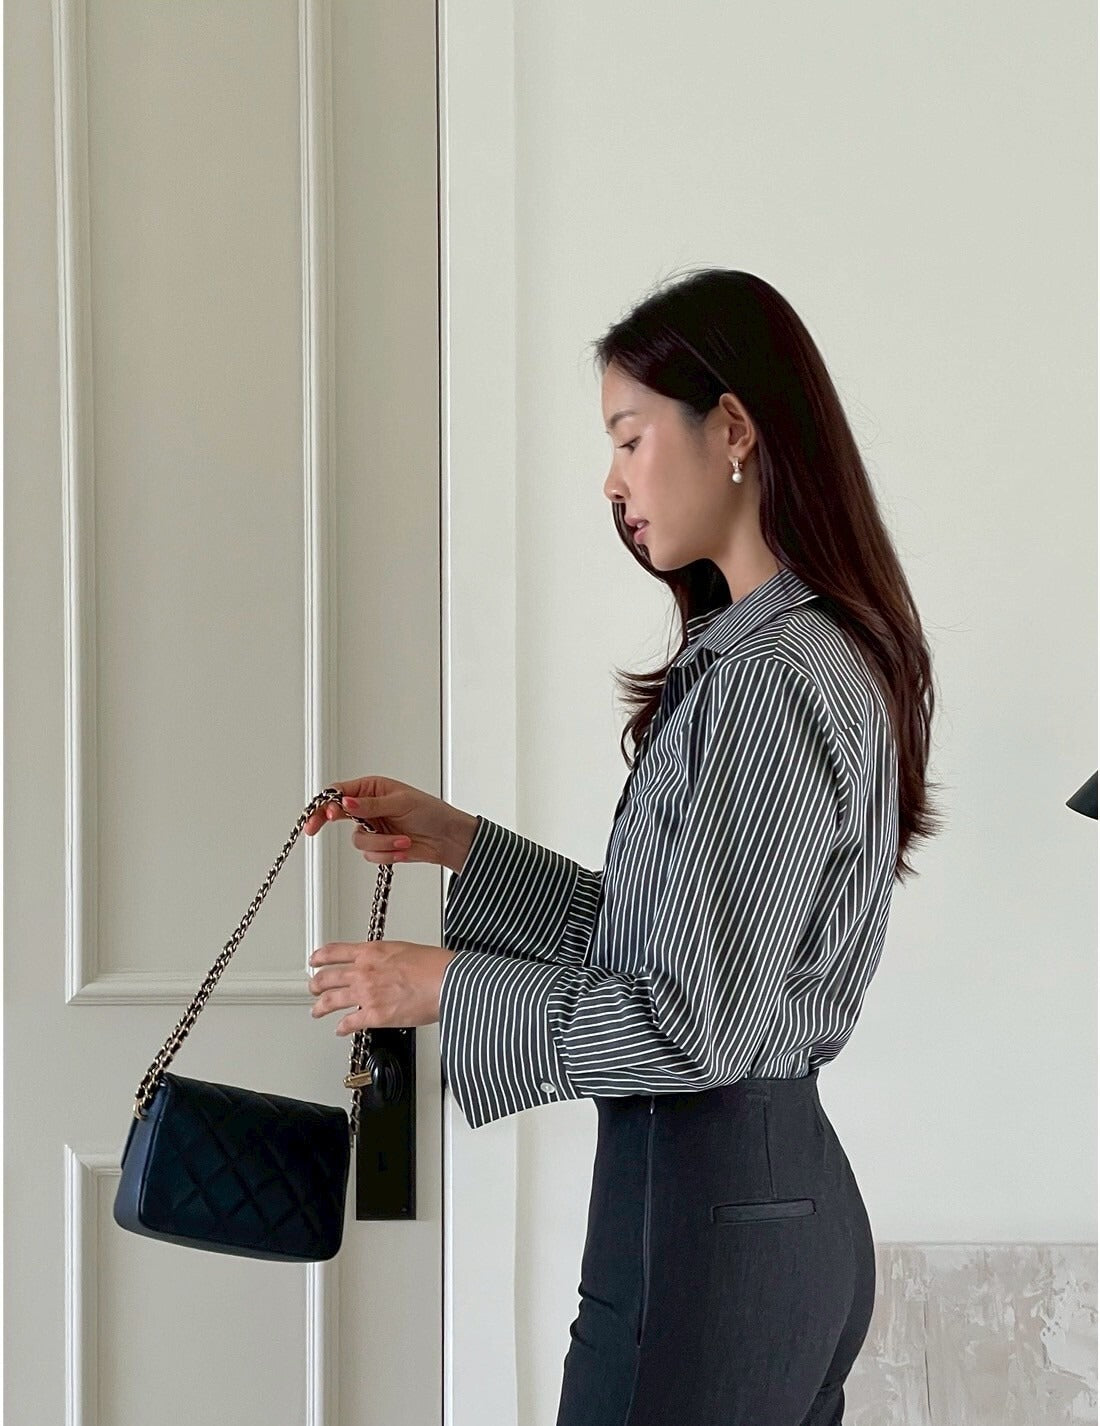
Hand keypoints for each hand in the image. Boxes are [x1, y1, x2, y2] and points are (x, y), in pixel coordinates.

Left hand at [307, 939, 458, 1035]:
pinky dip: (342, 1028)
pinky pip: (349, 1023)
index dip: (320, 957)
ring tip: (317, 1010)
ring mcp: (366, 994)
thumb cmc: (435, 966)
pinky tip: (340, 1030)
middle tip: (313, 988)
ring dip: (320, 1007)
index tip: (315, 960)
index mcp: (372, 951)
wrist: (447, 982)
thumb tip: (384, 964)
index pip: (336, 951)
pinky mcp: (373, 1015)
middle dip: (316, 984)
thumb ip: (386, 958)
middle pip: (327, 977)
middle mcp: (364, 971)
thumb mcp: (404, 949)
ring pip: (330, 1001)